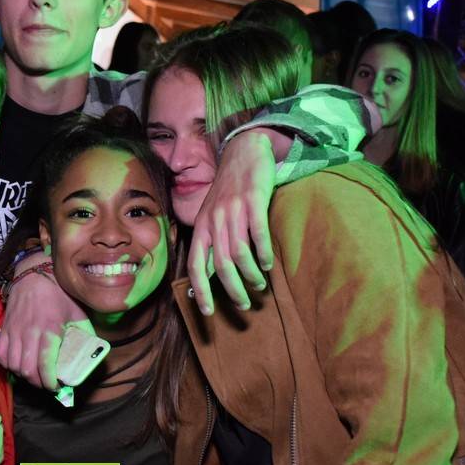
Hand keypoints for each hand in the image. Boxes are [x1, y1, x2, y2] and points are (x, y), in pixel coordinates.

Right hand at [0, 253, 90, 390]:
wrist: (34, 275)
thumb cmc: (58, 294)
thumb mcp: (77, 312)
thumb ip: (85, 333)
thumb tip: (92, 352)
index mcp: (50, 329)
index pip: (45, 364)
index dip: (50, 381)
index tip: (56, 386)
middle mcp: (29, 332)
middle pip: (27, 369)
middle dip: (37, 383)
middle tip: (46, 383)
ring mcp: (15, 331)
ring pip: (13, 365)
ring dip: (24, 376)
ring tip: (34, 375)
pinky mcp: (4, 329)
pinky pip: (1, 355)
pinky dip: (9, 365)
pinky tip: (19, 365)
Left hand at [187, 130, 279, 314]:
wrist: (243, 152)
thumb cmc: (228, 190)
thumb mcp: (212, 216)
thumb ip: (210, 242)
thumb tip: (207, 276)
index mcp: (202, 226)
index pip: (195, 265)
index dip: (200, 291)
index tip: (208, 312)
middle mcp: (214, 220)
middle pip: (220, 265)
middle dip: (232, 290)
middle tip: (244, 304)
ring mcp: (234, 210)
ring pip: (239, 253)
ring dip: (251, 275)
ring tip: (259, 285)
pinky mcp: (254, 200)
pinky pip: (258, 233)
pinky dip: (264, 253)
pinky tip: (269, 264)